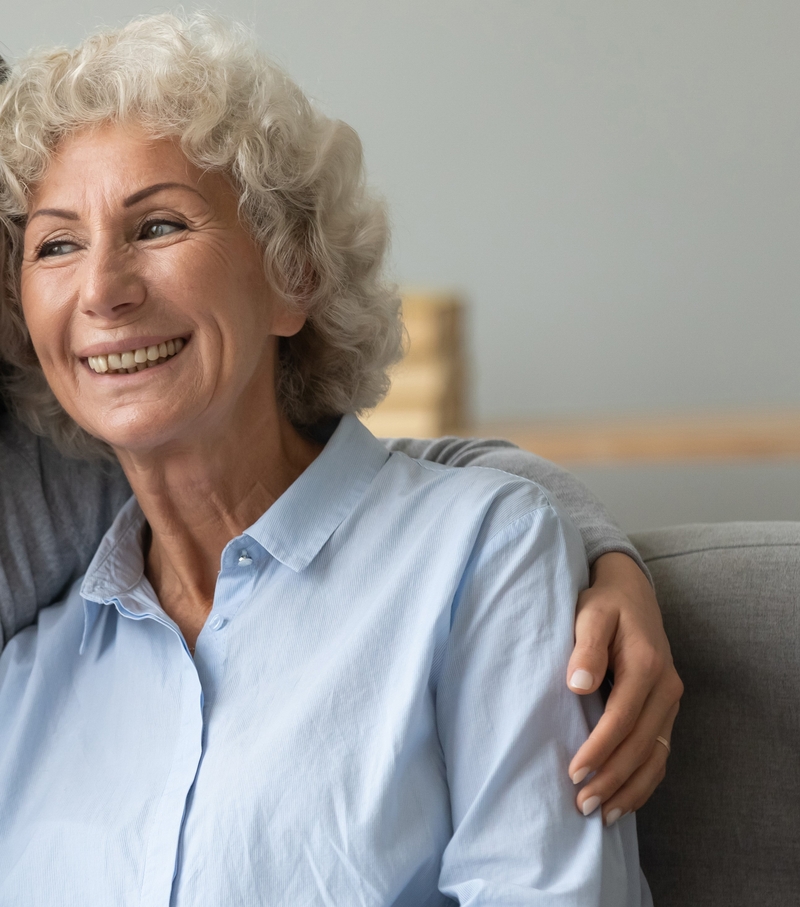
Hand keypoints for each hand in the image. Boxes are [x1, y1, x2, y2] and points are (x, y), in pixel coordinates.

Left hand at [566, 552, 682, 824]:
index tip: (574, 772)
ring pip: (655, 756)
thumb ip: (586, 646)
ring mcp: (669, 702)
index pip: (622, 718)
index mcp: (647, 665)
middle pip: (641, 745)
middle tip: (582, 805)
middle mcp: (666, 688)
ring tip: (601, 815)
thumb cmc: (604, 604)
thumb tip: (578, 684)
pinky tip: (623, 801)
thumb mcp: (591, 614)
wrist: (631, 593)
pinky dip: (644, 781)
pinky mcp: (665, 710)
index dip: (599, 749)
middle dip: (612, 779)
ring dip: (630, 789)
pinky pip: (660, 753)